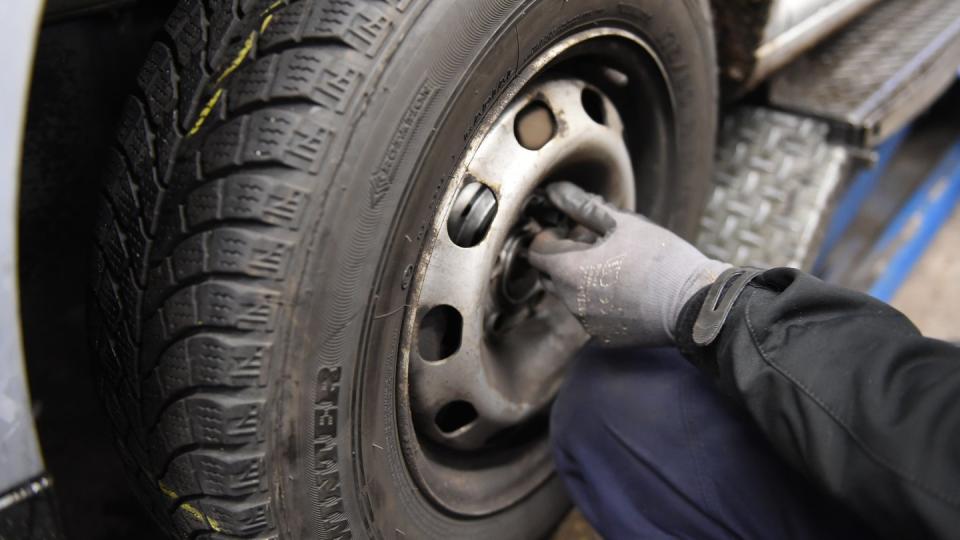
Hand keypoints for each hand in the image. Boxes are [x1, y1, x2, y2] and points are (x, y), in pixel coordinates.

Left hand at [528, 182, 730, 346]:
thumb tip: (554, 191)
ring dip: (579, 279)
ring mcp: (585, 323)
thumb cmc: (660, 257)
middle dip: (561, 258)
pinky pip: (588, 314)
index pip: (535, 251)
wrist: (693, 303)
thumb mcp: (621, 223)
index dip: (547, 236)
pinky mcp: (602, 337)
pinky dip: (597, 300)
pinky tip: (624, 289)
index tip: (565, 228)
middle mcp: (570, 301)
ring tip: (613, 266)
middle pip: (548, 275)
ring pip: (568, 295)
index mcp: (569, 270)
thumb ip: (581, 206)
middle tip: (591, 244)